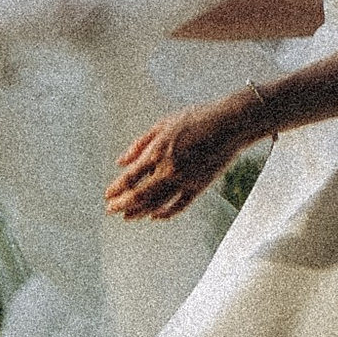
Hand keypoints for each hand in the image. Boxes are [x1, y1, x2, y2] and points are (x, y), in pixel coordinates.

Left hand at [105, 91, 260, 222]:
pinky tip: (155, 216)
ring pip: (157, 204)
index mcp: (157, 152)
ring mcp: (185, 181)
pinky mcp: (200, 187)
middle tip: (110, 211)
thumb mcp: (162, 124)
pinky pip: (179, 206)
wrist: (230, 124)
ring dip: (139, 212)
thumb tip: (120, 162)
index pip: (130, 177)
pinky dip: (165, 214)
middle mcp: (169, 170)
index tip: (107, 196)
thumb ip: (140, 144)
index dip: (116, 189)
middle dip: (122, 205)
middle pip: (139, 195)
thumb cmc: (195, 119)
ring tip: (127, 217)